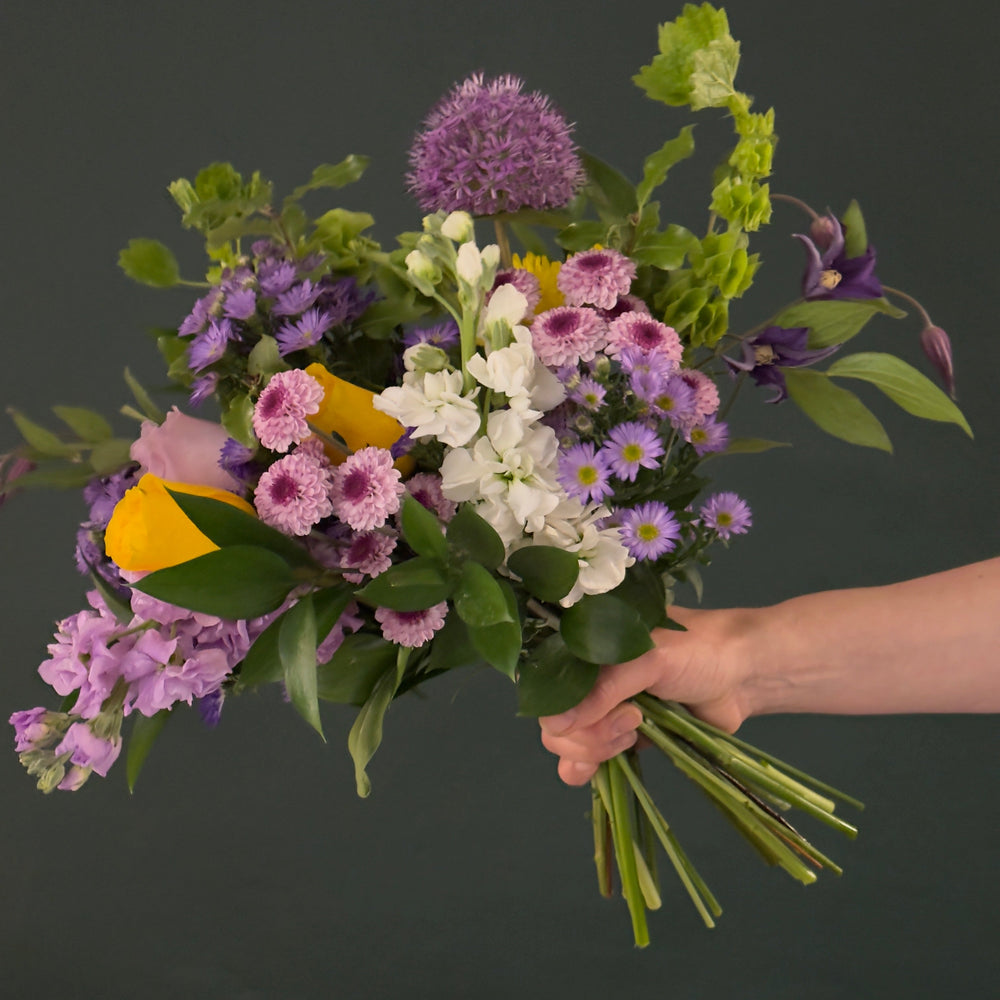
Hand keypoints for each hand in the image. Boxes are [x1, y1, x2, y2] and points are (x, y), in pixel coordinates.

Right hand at [538, 606, 757, 785]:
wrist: (744, 674)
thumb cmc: (698, 652)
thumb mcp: (648, 660)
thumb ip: (603, 690)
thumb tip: (555, 726)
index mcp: (585, 645)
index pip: (546, 683)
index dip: (561, 708)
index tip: (599, 714)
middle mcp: (587, 677)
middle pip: (554, 721)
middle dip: (586, 734)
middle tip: (631, 723)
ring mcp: (603, 708)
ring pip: (568, 743)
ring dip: (594, 750)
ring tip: (634, 734)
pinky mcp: (621, 736)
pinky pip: (588, 760)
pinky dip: (586, 769)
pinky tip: (596, 772)